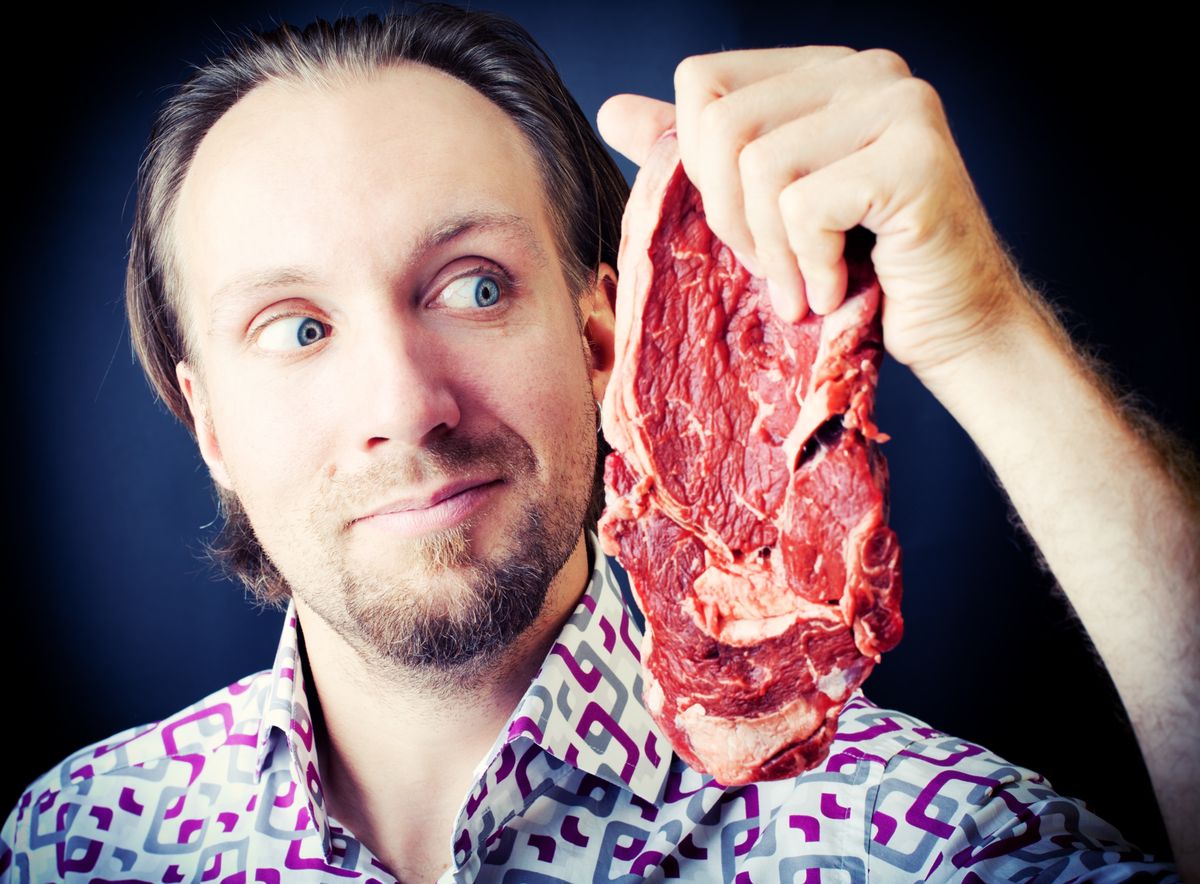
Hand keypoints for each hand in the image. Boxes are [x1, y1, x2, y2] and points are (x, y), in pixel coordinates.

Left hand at [597, 47, 1026, 380]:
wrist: (955, 331)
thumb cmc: (859, 274)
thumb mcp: (762, 211)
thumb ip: (695, 156)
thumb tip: (612, 110)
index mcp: (821, 72)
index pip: (703, 80)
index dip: (698, 167)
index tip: (739, 227)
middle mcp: (864, 70)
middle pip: (723, 123)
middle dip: (729, 217)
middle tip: (768, 268)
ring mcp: (899, 105)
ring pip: (761, 165)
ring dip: (771, 251)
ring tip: (804, 286)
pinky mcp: (917, 157)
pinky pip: (805, 206)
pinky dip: (810, 265)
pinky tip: (836, 289)